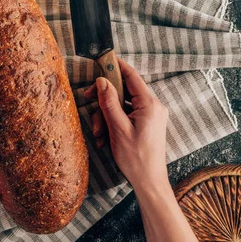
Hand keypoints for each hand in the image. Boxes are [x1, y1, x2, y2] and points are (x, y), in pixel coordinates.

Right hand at [85, 58, 168, 193]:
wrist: (149, 182)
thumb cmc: (136, 158)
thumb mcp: (118, 129)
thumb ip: (110, 103)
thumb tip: (102, 81)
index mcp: (149, 104)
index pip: (132, 76)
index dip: (116, 66)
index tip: (102, 59)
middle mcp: (153, 106)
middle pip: (124, 90)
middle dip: (105, 98)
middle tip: (87, 99)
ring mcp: (150, 115)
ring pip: (122, 104)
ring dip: (106, 115)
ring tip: (98, 133)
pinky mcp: (146, 123)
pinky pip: (126, 115)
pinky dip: (114, 122)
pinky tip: (105, 138)